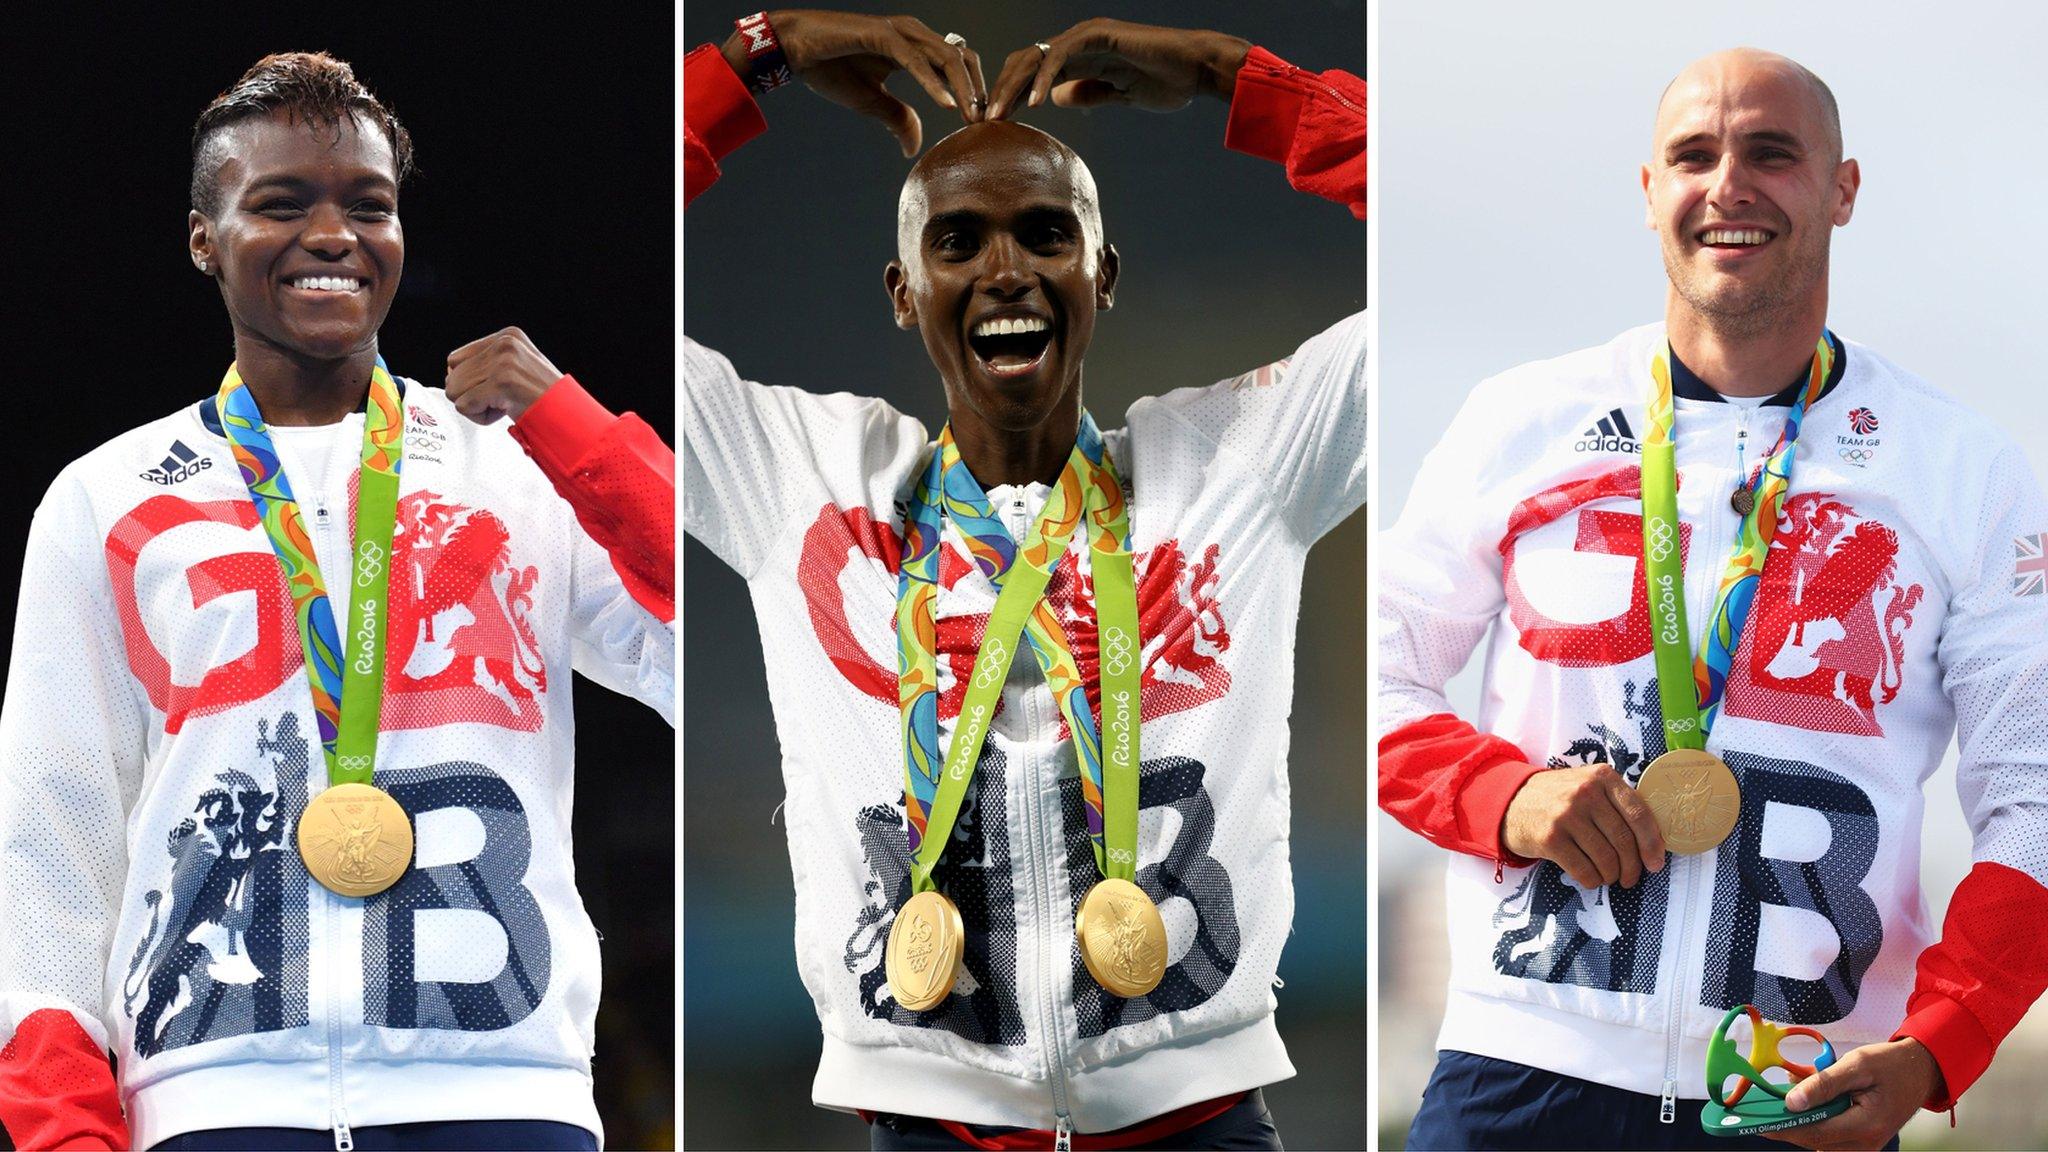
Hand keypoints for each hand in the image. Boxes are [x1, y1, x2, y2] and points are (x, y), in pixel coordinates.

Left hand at [446, 327, 560, 424]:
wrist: (569, 416)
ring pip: (455, 391)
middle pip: (452, 376)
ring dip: (477, 407)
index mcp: (508, 336)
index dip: (470, 381)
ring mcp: (503, 363)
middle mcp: (504, 344)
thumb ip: (487, 363)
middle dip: (473, 395)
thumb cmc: (543, 399)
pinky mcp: (501, 383)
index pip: (455, 359)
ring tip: (505, 405)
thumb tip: (450, 372)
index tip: (498, 390)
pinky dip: (480, 417)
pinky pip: (464, 406)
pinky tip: (505, 412)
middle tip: (503, 400)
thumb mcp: (517, 368)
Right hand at [723, 10, 986, 156]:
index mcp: (914, 46)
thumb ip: (897, 118)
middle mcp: (912, 34)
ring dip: (964, 89)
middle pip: (961, 59)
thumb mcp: (871, 101)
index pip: (957, 65)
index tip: (982, 122)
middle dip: (978, 91)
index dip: (974, 91)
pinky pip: (917, 61)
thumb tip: (914, 147)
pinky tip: (948, 106)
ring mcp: (900, 32)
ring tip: (974, 117)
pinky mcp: (883, 36)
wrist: (796, 49)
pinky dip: (934, 84)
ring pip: (945, 58)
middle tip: (987, 123)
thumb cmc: (832, 68)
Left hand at [987, 19, 1250, 119]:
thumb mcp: (1118, 95)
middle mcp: (1077, 44)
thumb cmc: (1166, 82)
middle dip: (1000, 92)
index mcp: (1079, 59)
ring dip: (1012, 87)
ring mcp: (1086, 37)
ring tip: (996, 115)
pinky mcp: (1098, 35)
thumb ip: (1088, 93)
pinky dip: (1044, 78)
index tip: (994, 125)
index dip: (1010, 97)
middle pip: (1024, 64)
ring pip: (1035, 58)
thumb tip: (1057, 98)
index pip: (1032, 76)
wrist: (1195, 70)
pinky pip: (1061, 56)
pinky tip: (1033, 104)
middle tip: (981, 122)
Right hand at [1501, 766, 1665, 889]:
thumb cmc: (1559, 797)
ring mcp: (1566, 815)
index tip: (1655, 863)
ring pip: (1606, 859)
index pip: (1639, 813)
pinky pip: (1584, 870)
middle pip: (1624, 840)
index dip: (1652, 843)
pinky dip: (1593, 880)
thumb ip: (1617, 801)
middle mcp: (1585, 793)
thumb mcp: (1588, 784)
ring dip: (1612, 876)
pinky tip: (1591, 877)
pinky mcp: (1550, 838)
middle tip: (1630, 877)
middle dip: (1632, 867)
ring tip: (1609, 877)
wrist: (1512, 801)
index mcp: (1602, 777)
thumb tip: (1653, 839)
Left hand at [1764, 1038, 1943, 1150]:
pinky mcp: (1862, 1140)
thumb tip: (1793, 1101)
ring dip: (1800, 1120)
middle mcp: (1866, 1143)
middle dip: (1787, 1124)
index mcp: (1866, 1126)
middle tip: (1761, 1108)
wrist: (1921, 1070)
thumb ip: (1824, 1084)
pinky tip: (1805, 1097)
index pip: (1814, 1133)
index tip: (1758, 1121)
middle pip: (1814, 1139)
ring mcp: (1865, 1145)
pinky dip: (1814, 1119)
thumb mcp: (1857, 1065)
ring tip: (1784, 1096)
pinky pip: (1830, 1135)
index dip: (1783, 1127)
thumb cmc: (1892, 1065)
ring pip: (1820, 1139)